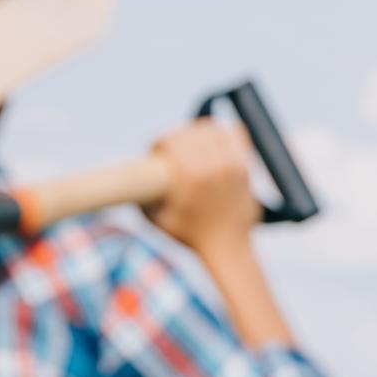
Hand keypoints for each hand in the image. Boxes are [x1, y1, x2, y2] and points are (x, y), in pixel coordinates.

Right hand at [145, 119, 261, 256]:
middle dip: (176, 140)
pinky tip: (213, 144)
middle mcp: (213, 167)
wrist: (227, 246)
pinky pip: (235, 134)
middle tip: (172, 153)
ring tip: (191, 147)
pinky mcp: (245, 166)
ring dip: (197, 134)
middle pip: (189, 133)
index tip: (158, 155)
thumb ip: (140, 194)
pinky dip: (222, 135)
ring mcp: (232, 165)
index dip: (160, 144)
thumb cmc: (188, 234)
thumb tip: (132, 169)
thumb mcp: (155, 217)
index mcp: (190, 177)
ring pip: (211, 130)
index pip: (171, 140)